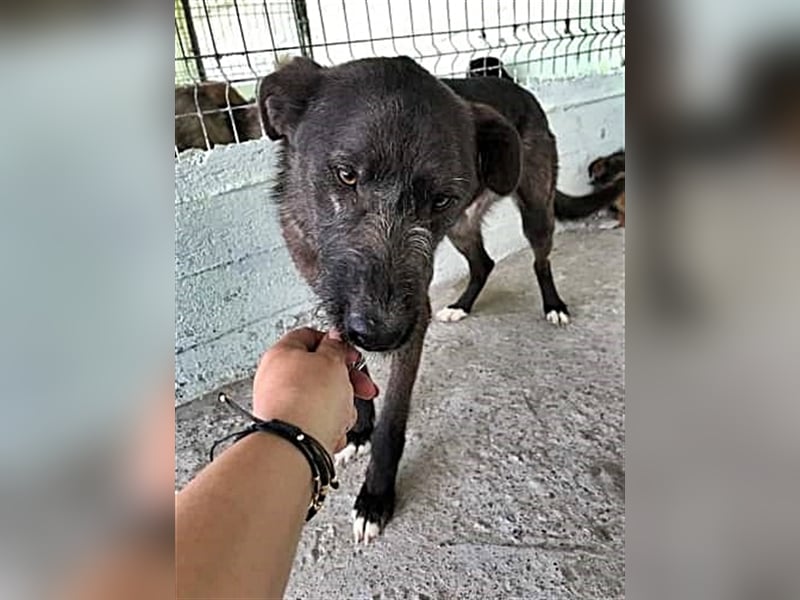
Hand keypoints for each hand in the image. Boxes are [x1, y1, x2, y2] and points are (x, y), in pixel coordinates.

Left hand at [252, 328, 378, 453]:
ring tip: (340, 415)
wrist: (295, 447)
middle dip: (344, 382)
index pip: (311, 337)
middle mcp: (276, 379)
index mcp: (281, 354)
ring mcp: (282, 407)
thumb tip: (335, 339)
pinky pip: (317, 423)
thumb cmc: (308, 402)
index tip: (352, 356)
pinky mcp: (290, 430)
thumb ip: (336, 347)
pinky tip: (331, 432)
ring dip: (340, 408)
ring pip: (322, 401)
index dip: (337, 345)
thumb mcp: (333, 362)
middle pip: (319, 373)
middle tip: (360, 387)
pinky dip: (328, 428)